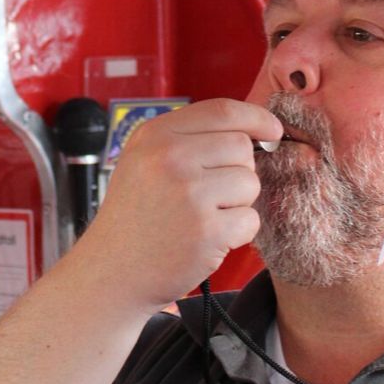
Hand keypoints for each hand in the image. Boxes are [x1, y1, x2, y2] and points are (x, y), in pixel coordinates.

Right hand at [72, 98, 283, 311]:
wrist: (111, 273)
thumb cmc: (135, 217)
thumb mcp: (144, 160)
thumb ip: (189, 139)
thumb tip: (253, 128)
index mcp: (155, 135)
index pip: (223, 110)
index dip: (256, 117)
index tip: (272, 129)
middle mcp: (170, 159)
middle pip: (242, 147)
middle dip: (238, 170)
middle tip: (210, 195)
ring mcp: (189, 194)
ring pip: (250, 182)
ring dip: (238, 203)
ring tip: (204, 217)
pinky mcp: (207, 231)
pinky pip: (250, 219)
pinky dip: (237, 233)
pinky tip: (208, 239)